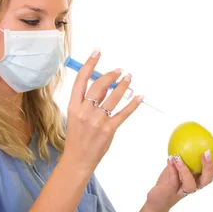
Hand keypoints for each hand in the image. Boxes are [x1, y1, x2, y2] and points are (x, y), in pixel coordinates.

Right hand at [63, 49, 142, 176]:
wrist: (78, 159)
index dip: (90, 64)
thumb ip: (87, 101)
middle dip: (111, 75)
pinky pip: (123, 113)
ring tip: (129, 78)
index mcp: (73, 106)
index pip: (81, 79)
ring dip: (123, 85)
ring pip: (114, 97)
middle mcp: (85, 111)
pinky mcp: (109, 129)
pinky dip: (133, 104)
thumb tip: (102, 84)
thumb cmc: (77, 137)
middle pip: (99, 85)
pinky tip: (139, 97)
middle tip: (119, 70)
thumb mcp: (75, 116)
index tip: (97, 52)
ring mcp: (97, 121)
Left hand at [145, 144, 212, 211]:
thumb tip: (191, 131)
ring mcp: (184, 191)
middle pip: (208, 179)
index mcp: (201, 177)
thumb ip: (186, 152)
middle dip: (209, 166)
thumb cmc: (172, 177)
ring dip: (184, 170)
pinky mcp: (172, 193)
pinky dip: (171, 169)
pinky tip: (169, 158)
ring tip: (178, 156)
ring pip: (190, 184)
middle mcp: (196, 186)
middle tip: (206, 152)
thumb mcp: (179, 162)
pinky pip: (173, 181)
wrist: (158, 198)